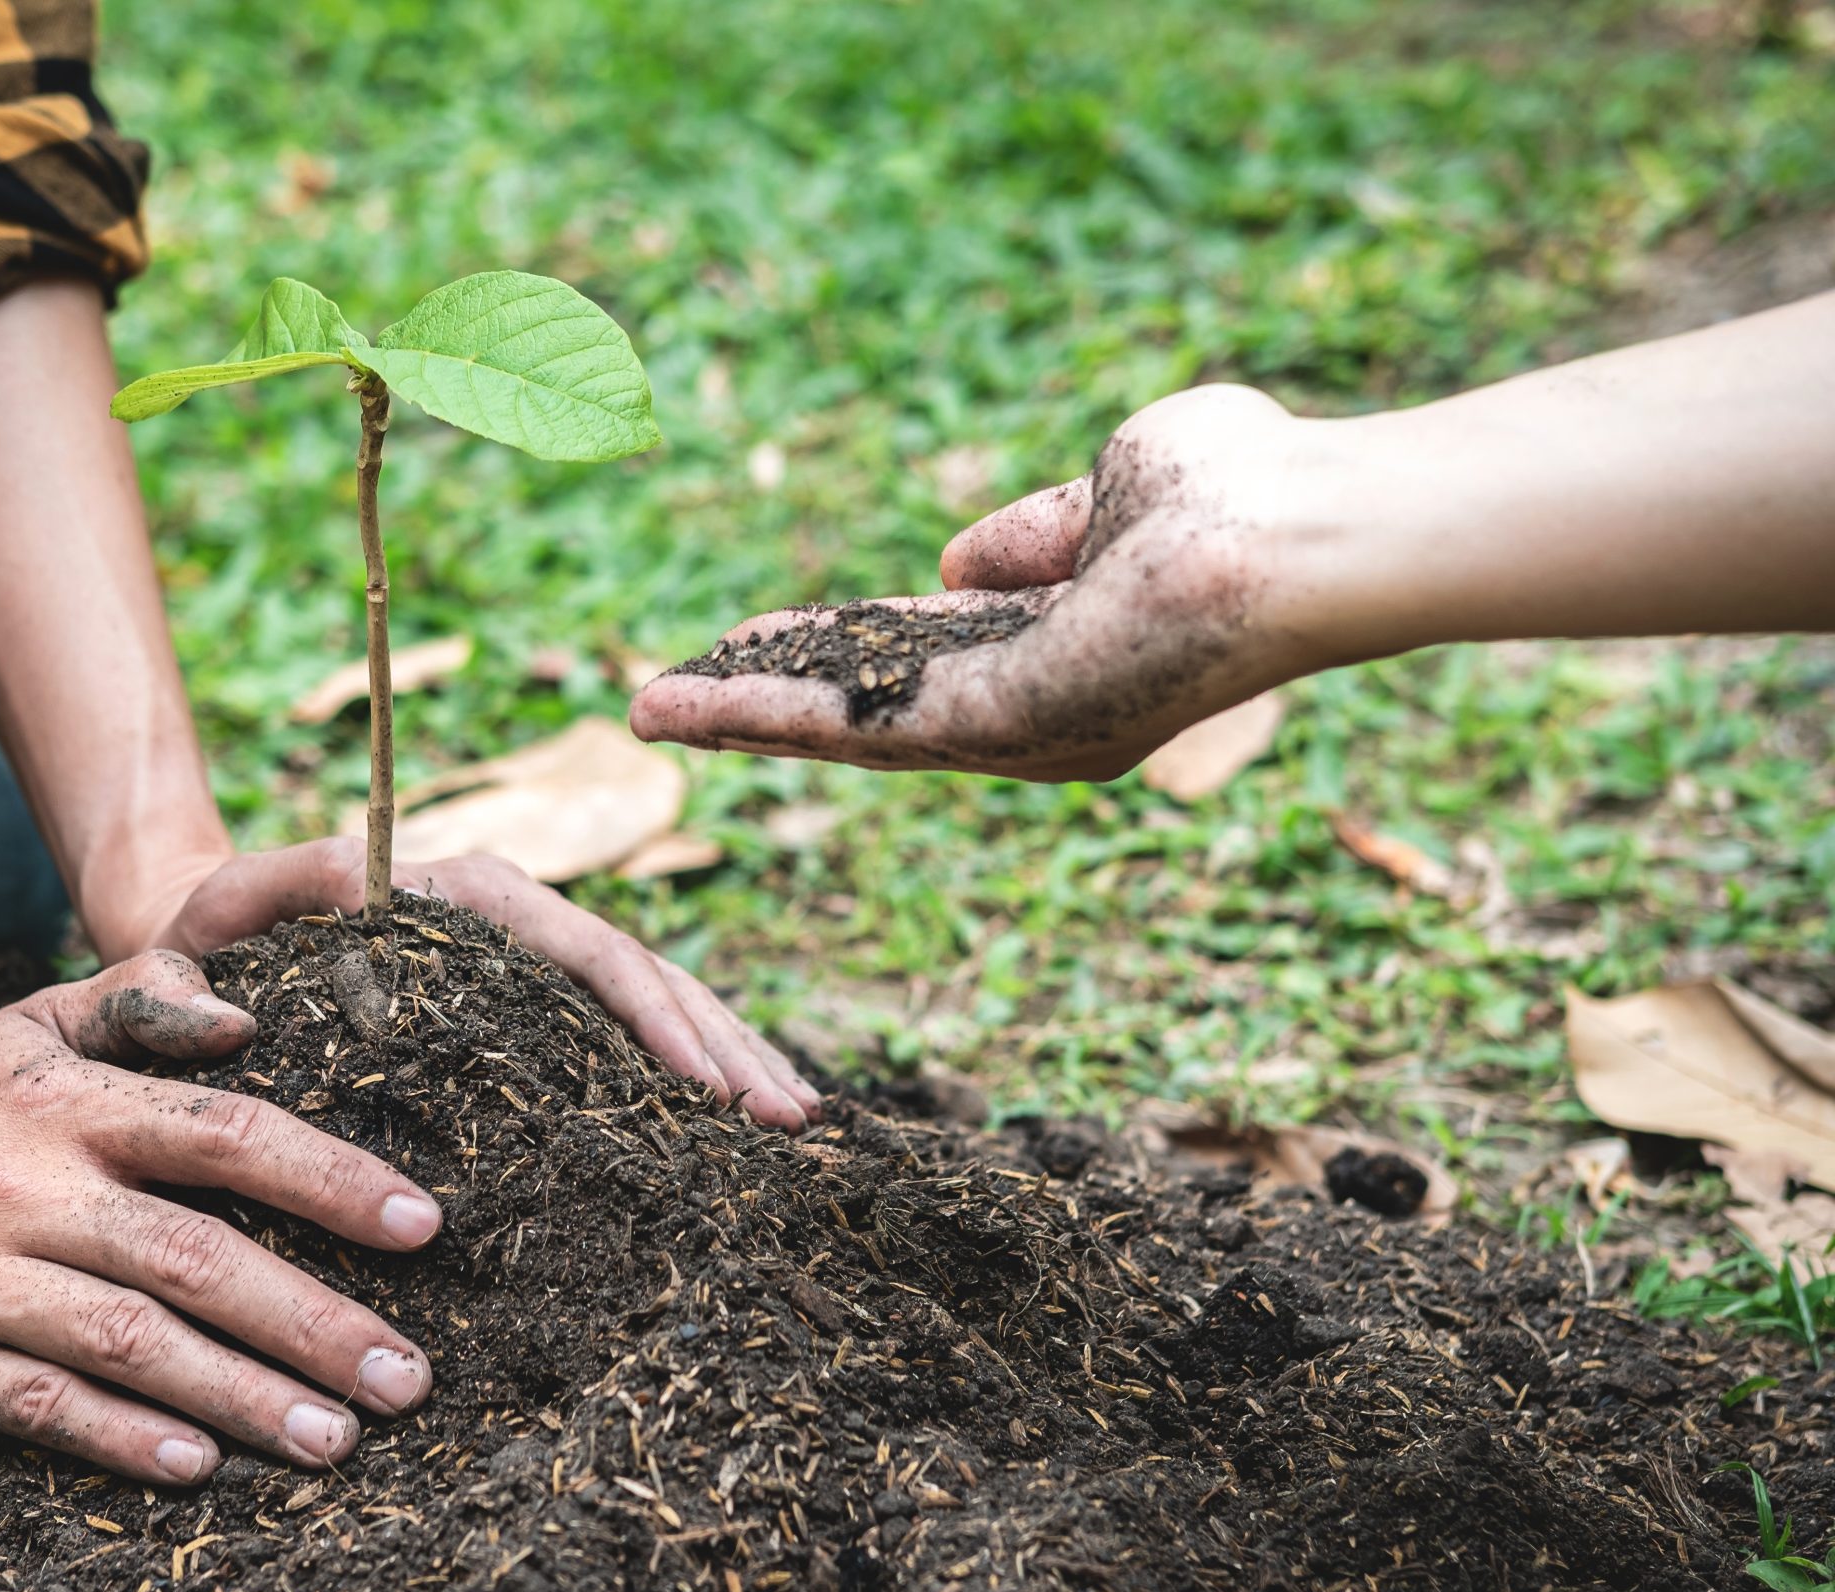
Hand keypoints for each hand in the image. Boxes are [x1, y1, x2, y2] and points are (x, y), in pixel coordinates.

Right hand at [0, 951, 444, 1483]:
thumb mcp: (24, 1027)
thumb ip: (136, 1000)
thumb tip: (243, 1014)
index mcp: (67, 1104)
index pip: (224, 1135)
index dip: (329, 1179)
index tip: (422, 1228)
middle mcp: (24, 1184)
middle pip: (196, 1255)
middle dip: (313, 1320)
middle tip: (407, 1376)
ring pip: (131, 1341)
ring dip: (244, 1395)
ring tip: (338, 1438)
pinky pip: (36, 1403)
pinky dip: (120, 1436)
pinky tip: (200, 1466)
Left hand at [93, 838, 822, 1131]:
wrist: (199, 941)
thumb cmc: (191, 943)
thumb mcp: (180, 944)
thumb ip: (171, 979)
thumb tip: (228, 1024)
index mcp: (445, 890)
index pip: (573, 944)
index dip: (650, 1011)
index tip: (708, 1085)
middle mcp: (500, 913)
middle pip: (636, 967)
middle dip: (721, 1040)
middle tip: (795, 1119)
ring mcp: (519, 957)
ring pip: (646, 994)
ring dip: (725, 1052)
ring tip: (799, 1122)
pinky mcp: (522, 1003)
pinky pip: (620, 1027)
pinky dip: (683, 1067)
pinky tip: (737, 1124)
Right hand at [631, 385, 1331, 779]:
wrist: (1312, 528)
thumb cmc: (1248, 493)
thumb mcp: (1109, 487)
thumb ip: (1032, 531)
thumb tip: (955, 560)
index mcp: (1061, 657)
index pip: (919, 659)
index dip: (831, 651)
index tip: (754, 641)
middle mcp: (1037, 715)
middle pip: (869, 713)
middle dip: (766, 704)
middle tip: (672, 698)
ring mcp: (1021, 732)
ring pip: (851, 730)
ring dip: (745, 719)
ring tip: (651, 708)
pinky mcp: (1006, 729)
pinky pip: (865, 727)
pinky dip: (771, 717)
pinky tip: (699, 704)